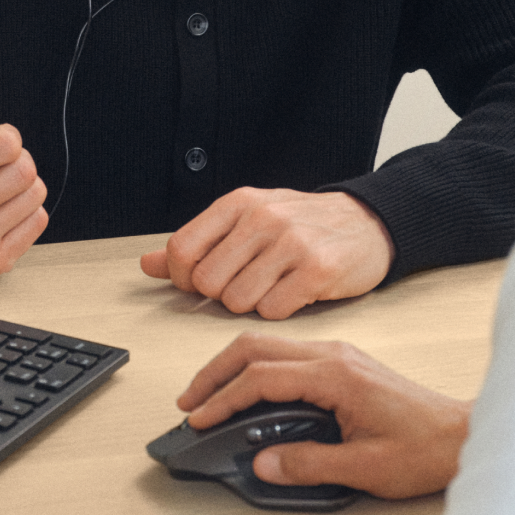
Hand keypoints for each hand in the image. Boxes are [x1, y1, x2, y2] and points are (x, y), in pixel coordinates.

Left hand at [139, 188, 394, 318]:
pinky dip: (278, 311)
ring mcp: (292, 242)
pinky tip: (293, 293)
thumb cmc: (301, 225)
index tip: (202, 283)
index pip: (182, 249)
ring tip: (271, 287)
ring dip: (251, 304)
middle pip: (207, 281)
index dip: (184, 278)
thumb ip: (197, 243)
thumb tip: (147, 265)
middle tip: (245, 285)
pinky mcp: (318, 269)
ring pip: (237, 300)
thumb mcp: (246, 222)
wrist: (366, 223)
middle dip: (220, 294)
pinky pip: (273, 311)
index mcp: (239, 203)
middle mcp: (263, 217)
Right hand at [177, 333, 470, 498]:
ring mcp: (338, 354)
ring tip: (208, 395)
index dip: (224, 398)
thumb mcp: (364, 467)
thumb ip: (309, 464)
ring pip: (268, 346)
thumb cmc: (424, 450)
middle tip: (190, 400)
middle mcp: (334, 355)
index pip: (261, 378)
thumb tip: (263, 462)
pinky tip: (247, 390)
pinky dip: (256, 369)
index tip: (200, 418)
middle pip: (255, 347)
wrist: (462, 436)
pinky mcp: (343, 363)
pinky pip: (286, 354)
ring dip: (233, 367)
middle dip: (215, 372)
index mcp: (335, 375)